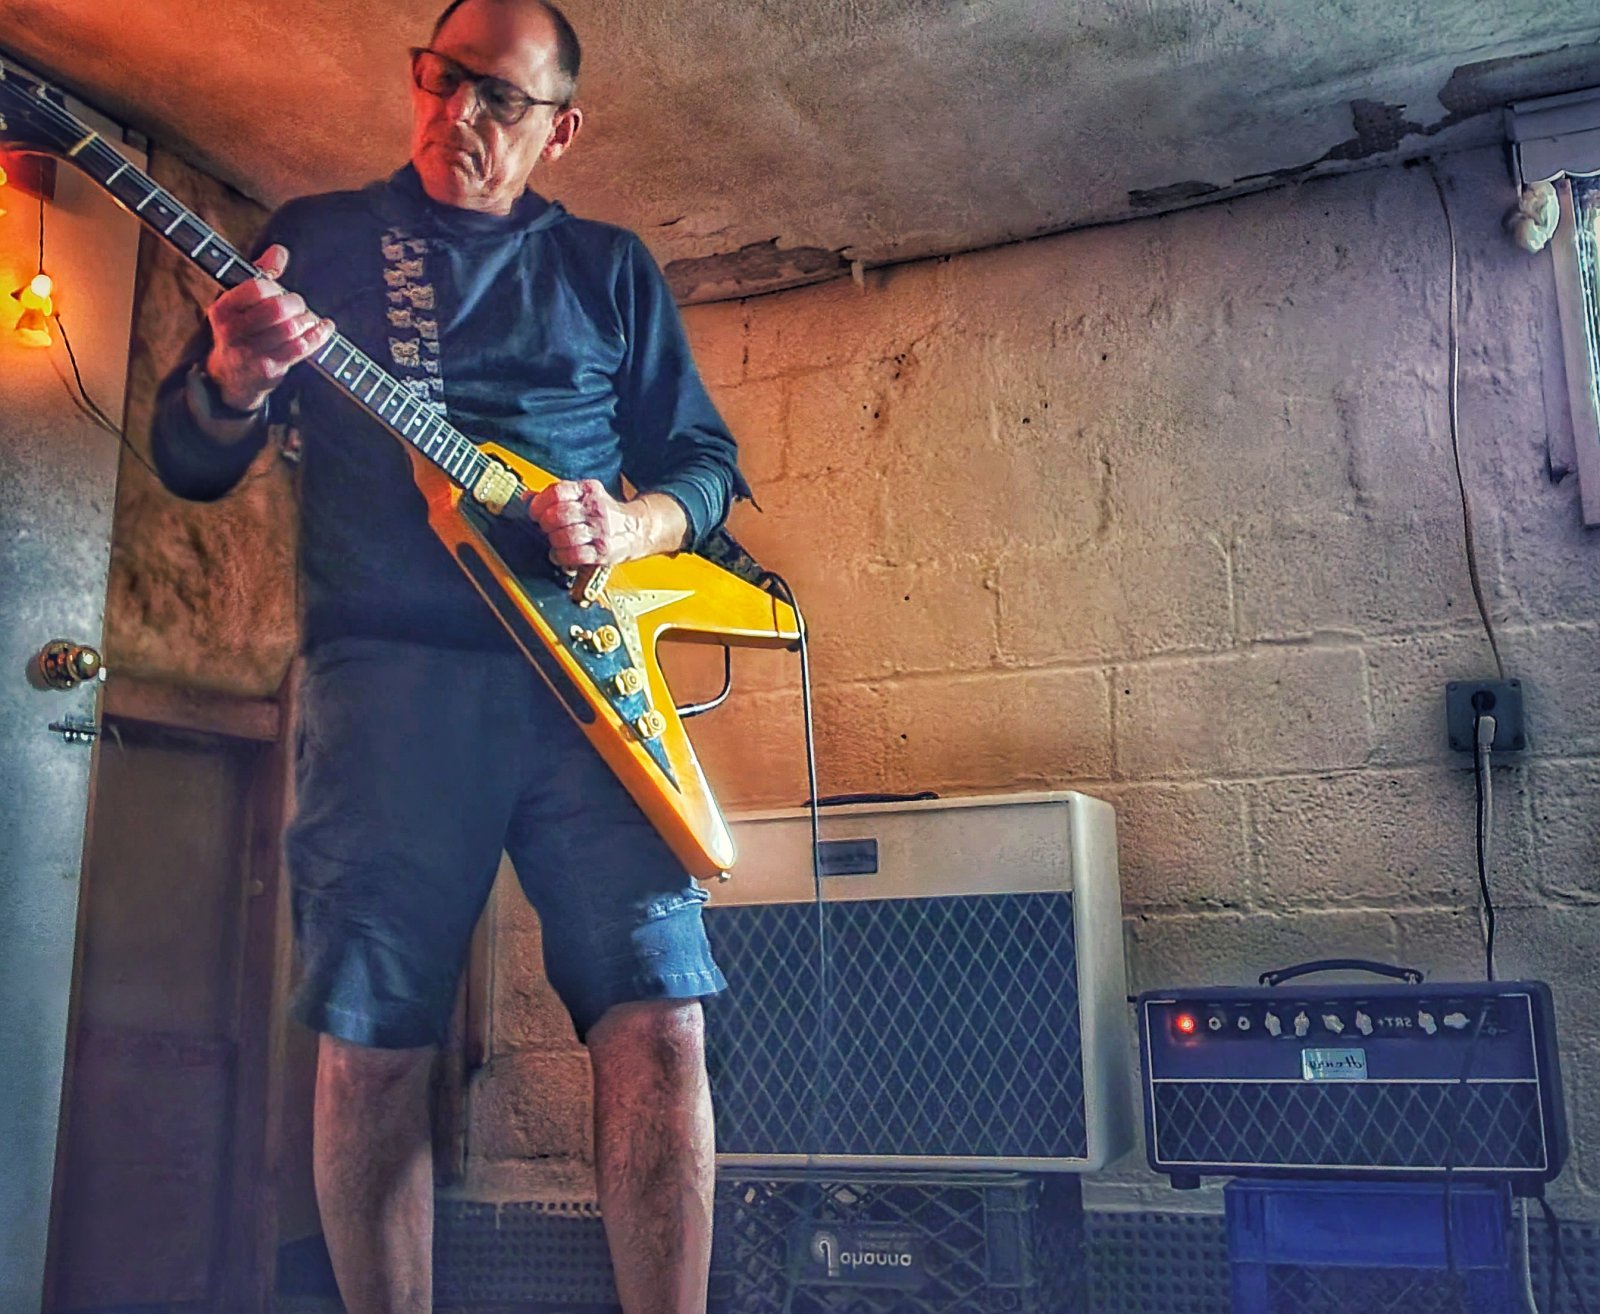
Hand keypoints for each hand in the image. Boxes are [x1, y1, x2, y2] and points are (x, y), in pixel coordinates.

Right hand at [203, 245, 334, 412]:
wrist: (233, 375)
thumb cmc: (241, 328)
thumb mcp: (241, 300)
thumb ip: (260, 273)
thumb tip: (279, 251)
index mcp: (222, 309)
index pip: (256, 288)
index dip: (274, 286)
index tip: (277, 288)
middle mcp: (232, 332)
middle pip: (277, 309)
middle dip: (295, 303)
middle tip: (298, 304)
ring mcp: (250, 353)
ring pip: (290, 329)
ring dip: (307, 320)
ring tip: (308, 318)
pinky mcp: (269, 369)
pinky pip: (300, 348)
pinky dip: (318, 335)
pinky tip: (325, 327)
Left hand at [527, 479, 688, 567]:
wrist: (638, 529)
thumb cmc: (606, 514)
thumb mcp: (585, 496)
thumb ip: (556, 496)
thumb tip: (526, 498)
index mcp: (589, 490)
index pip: (557, 492)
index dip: (539, 504)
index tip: (535, 513)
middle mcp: (596, 508)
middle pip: (558, 515)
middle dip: (546, 525)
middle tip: (546, 529)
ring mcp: (601, 530)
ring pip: (564, 537)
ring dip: (553, 542)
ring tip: (555, 542)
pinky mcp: (603, 551)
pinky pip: (573, 555)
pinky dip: (561, 557)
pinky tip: (561, 555)